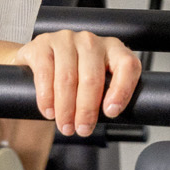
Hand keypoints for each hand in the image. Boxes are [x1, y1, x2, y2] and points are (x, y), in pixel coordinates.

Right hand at [14, 30, 142, 135]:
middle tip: (82, 129)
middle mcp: (91, 41)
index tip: (111, 112)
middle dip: (87, 110)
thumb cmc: (76, 76)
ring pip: (67, 78)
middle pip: (92, 78)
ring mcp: (66, 39)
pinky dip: (46, 98)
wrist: (42, 60)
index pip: (127, 65)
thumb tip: (109, 116)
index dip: (121, 90)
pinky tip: (49, 111)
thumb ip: (108, 93)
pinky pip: (45, 74)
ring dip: (66, 109)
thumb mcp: (98, 82)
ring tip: (65, 126)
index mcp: (113, 48)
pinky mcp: (43, 43)